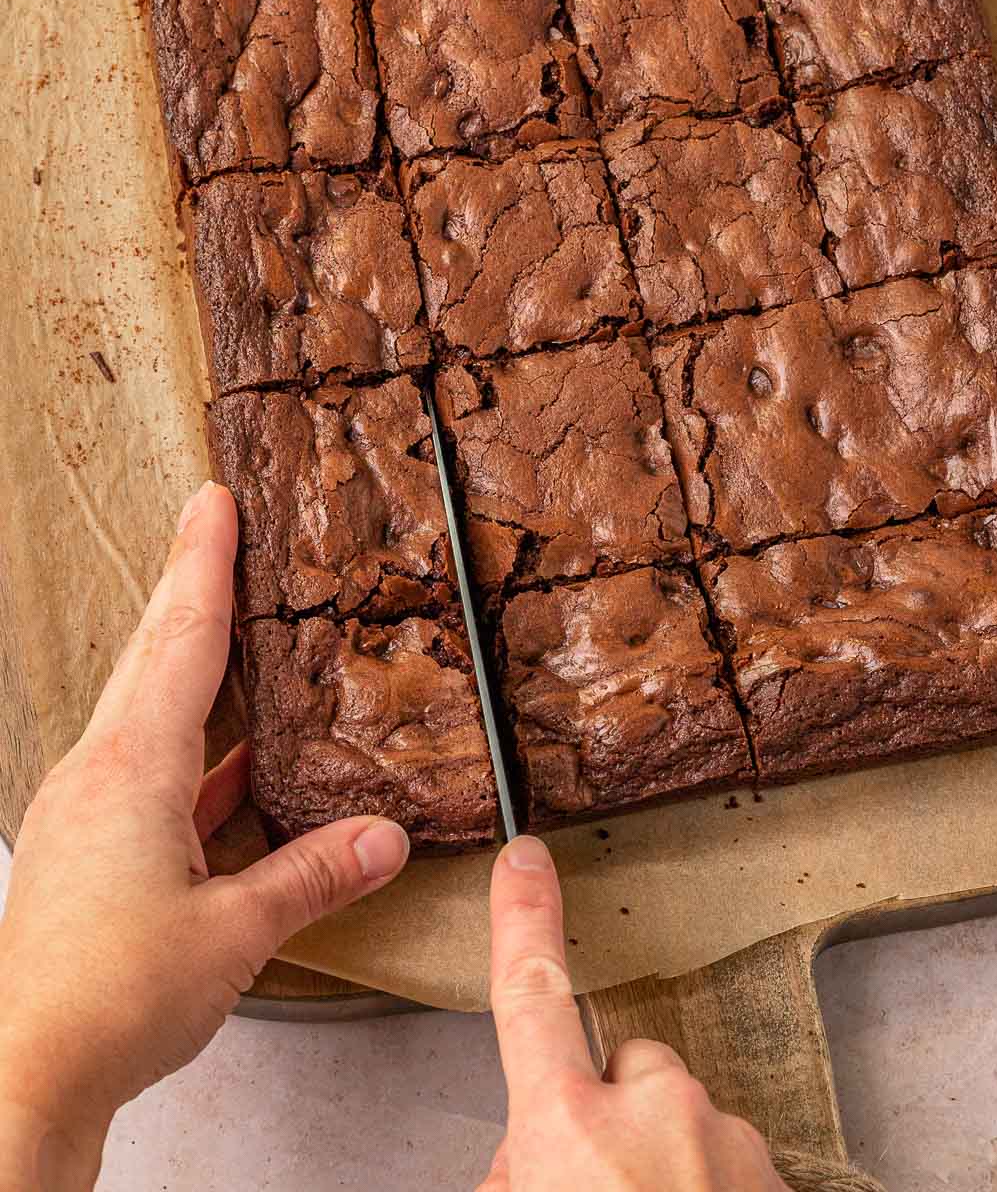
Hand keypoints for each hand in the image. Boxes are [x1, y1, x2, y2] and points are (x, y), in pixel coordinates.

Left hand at [0, 481, 409, 1190]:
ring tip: (233, 630)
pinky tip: (230, 766)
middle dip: (189, 586)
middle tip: (214, 527)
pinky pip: (144, 770)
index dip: (204, 565)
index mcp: (134, 769)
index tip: (214, 502)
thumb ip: (314, 876)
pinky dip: (190, 751)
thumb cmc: (108, 1000)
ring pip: (145, 711)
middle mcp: (99, 773)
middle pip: (153, 655)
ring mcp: (85, 812)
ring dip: (187, 662)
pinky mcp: (83, 851)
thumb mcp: (234, 932)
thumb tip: (382, 839)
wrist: (22, 1072)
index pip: (181, 641)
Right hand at [482, 834, 787, 1191]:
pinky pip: (730, 1157)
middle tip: (593, 1187)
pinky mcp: (778, 1175)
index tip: (525, 858)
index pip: (532, 994)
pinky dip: (711, 1184)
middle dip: (611, 1115)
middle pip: (628, 1065)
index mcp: (572, 1128)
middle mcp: (657, 1114)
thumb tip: (527, 1154)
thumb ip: (512, 1171)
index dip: (522, 918)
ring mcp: (728, 1141)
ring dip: (666, 1158)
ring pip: (684, 1115)